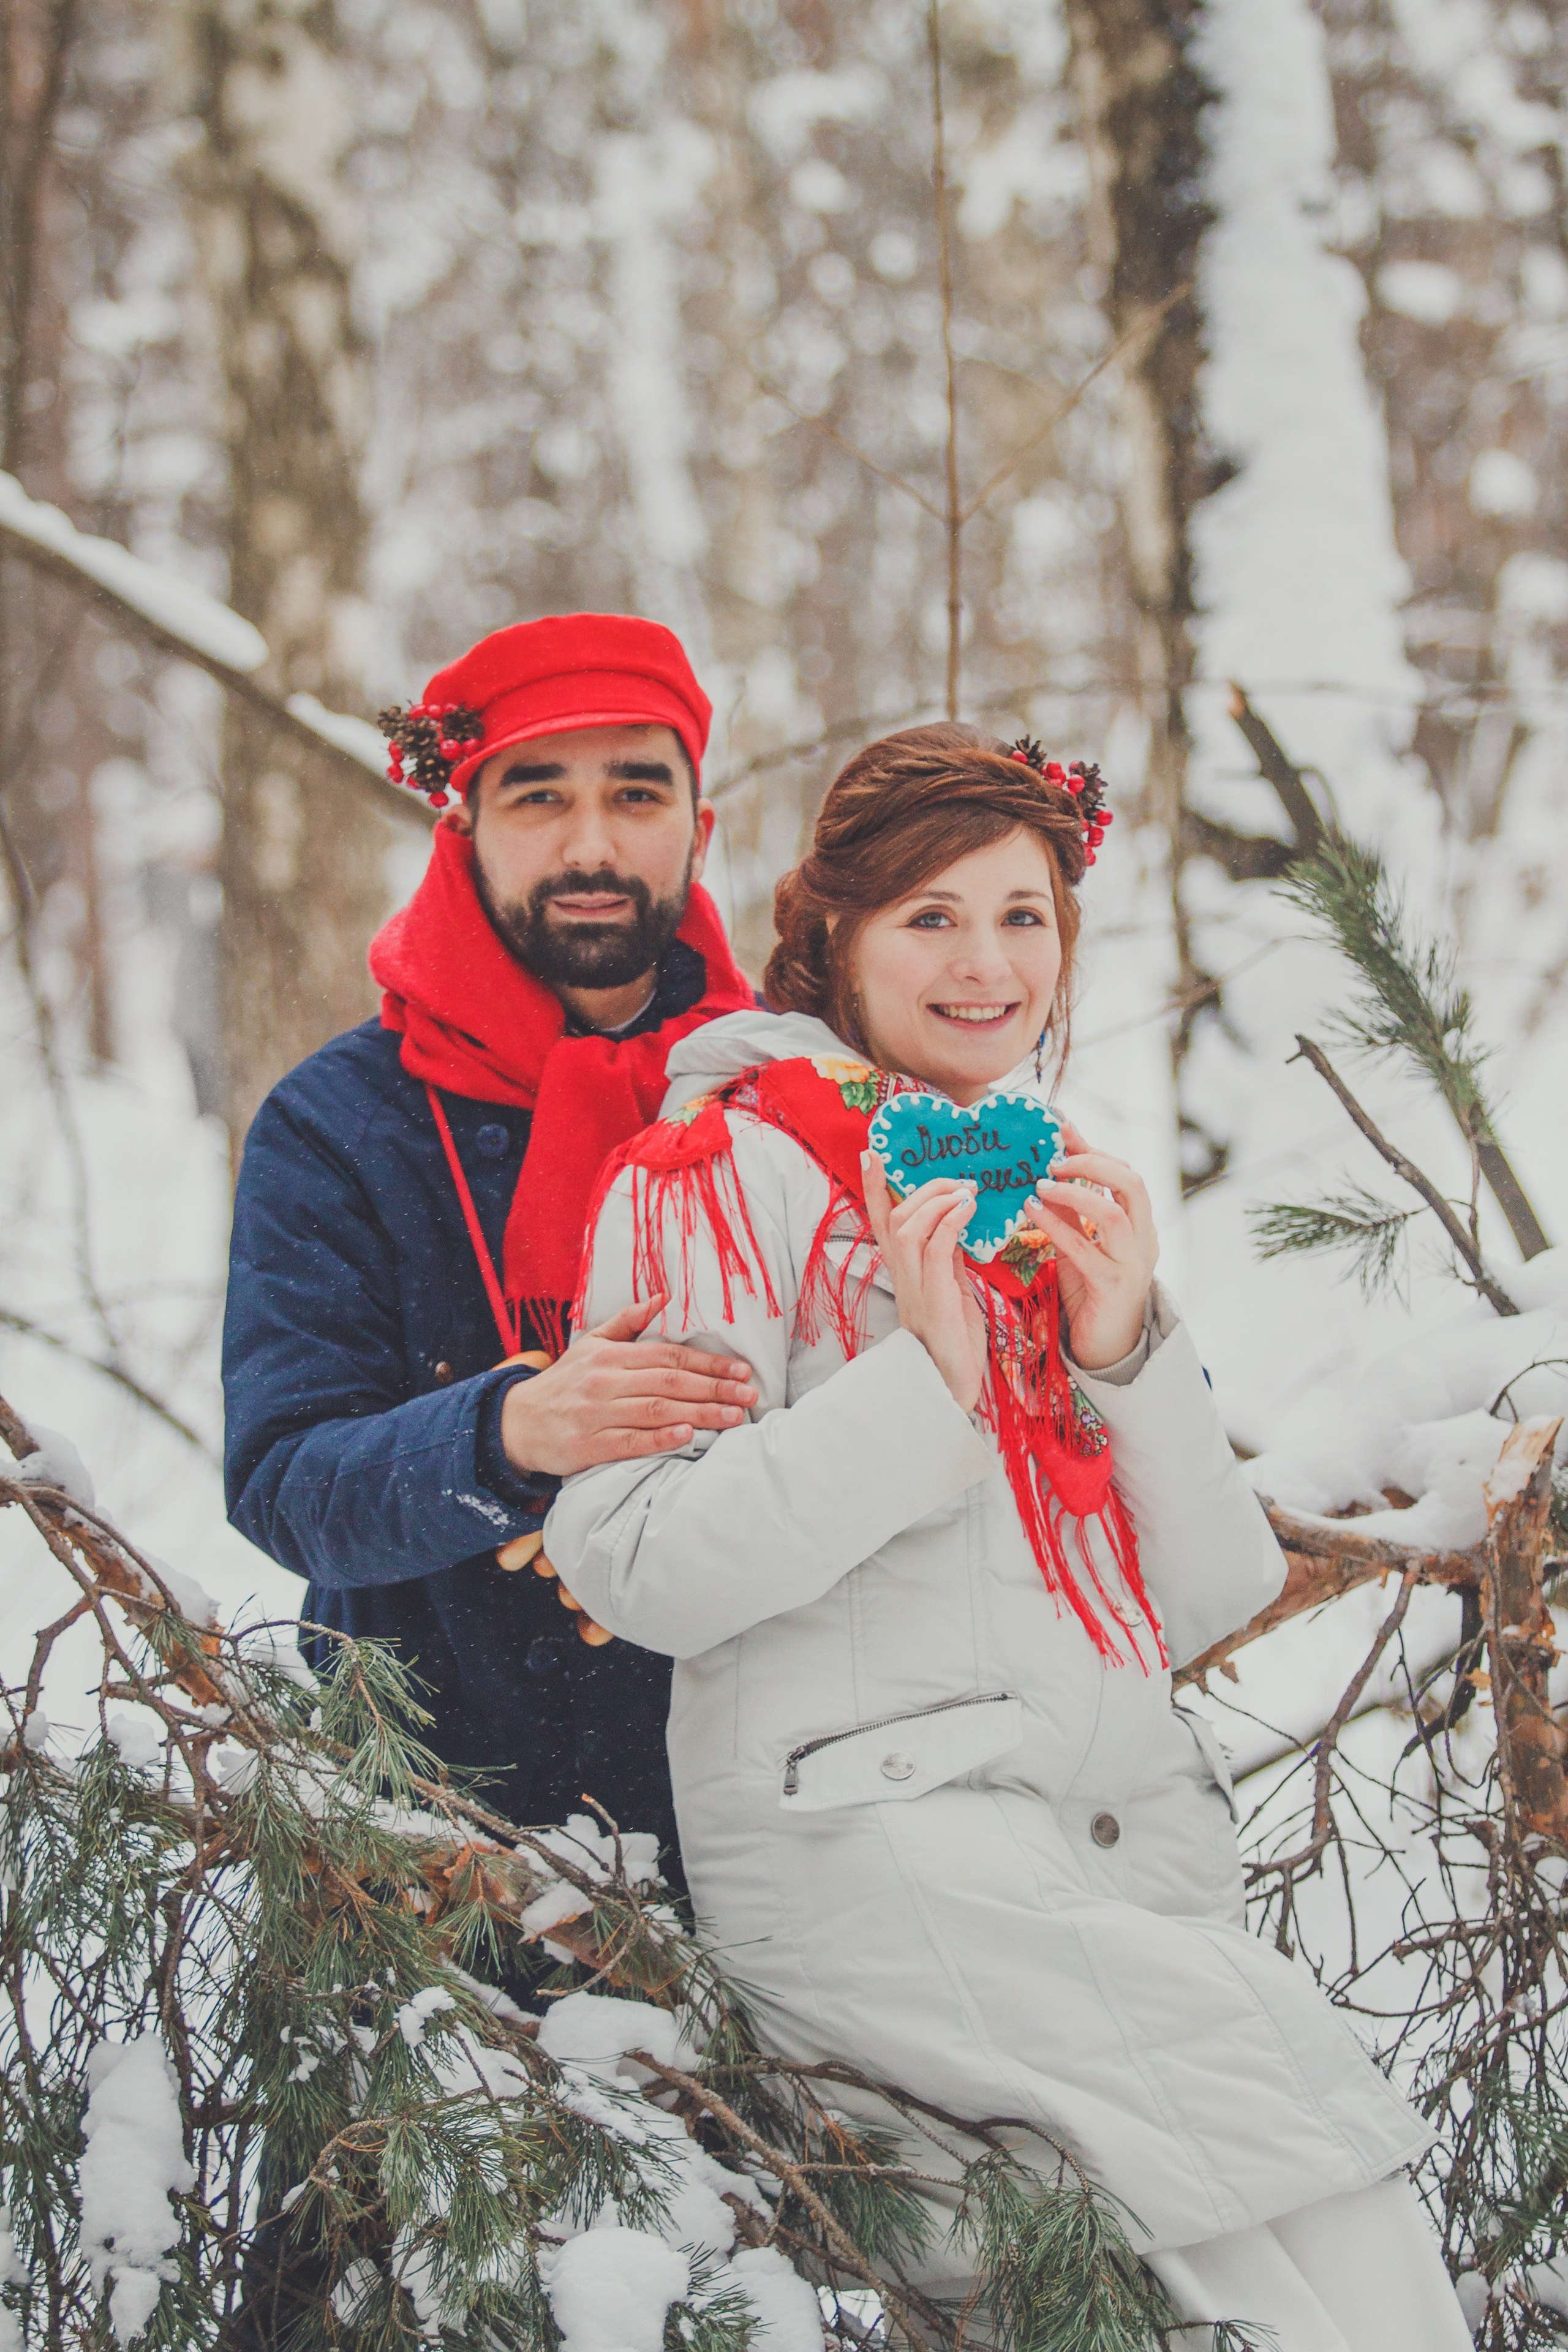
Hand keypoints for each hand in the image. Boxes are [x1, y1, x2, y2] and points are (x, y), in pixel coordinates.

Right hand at [500, 1297, 757, 1474]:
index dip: (708, 1362)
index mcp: (611, 1355)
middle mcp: (605, 1381)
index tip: (741, 1371)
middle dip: (715, 1388)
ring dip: (699, 1413)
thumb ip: (627, 1322)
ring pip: (656, 1410)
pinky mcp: (588, 1445)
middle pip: (670, 1382)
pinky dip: (660, 1438)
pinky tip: (687, 1435)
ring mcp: (596, 1413)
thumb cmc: (564, 1383)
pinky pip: (630, 1441)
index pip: (669, 1356)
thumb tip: (662, 1298)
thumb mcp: (591, 1345)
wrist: (517, 1422)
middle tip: (749, 1396)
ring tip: (733, 1418)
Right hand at [862, 1154, 987, 1412]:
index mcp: (904, 1272)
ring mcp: (915, 1286)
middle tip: (957, 1178)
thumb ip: (947, 1256)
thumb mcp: (952, 1287)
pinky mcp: (934, 1297)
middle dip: (923, 1188)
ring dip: (937, 1201)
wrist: (953, 1386)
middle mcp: (902, 1276)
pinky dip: (951, 1222)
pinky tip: (968, 1210)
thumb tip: (954, 1222)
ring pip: (909, 1227)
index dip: (872, 1187)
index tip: (870, 1153)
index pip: (881, 1222)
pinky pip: (935, 1248)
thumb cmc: (956, 1341)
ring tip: (965, 1190)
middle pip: (896, 1217)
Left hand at [1021, 1120, 1156, 1369]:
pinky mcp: (1111, 1288)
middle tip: (1054, 1157)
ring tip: (1041, 1183)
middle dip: (1093, 1162)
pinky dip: (1056, 1226)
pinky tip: (1033, 1212)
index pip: (1126, 1173)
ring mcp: (1132, 1265)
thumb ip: (1071, 1211)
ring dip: (1075, 1192)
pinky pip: (1084, 1250)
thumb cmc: (1093, 1292)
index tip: (1061, 1130)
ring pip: (1114, 1215)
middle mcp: (1144, 1240)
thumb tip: (1047, 1171)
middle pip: (1132, 1184)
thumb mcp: (1082, 1243)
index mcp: (1140, 1225)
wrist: (1108, 1348)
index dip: (1094, 1150)